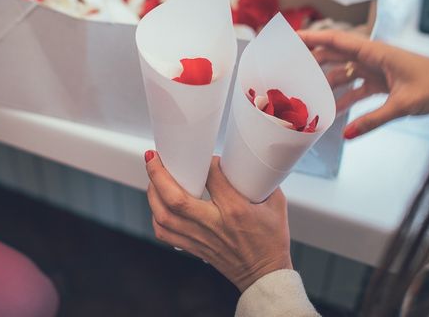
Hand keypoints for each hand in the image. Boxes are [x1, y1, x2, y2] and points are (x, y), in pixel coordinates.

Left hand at [145, 151, 291, 291]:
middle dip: (159, 174)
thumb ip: (260, 180)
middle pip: (176, 199)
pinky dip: (156, 216)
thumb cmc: (272, 239)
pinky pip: (166, 233)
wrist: (265, 274)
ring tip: (153, 176)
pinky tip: (157, 203)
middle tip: (154, 157)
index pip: (212, 177)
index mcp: (236, 210)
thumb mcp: (276, 204)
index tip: (204, 155)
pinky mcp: (195, 248)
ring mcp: (201, 238)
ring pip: (165, 216)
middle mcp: (214, 224)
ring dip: (153, 193)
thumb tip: (245, 160)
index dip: (204, 161)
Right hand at [298, 29, 428, 138]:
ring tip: (305, 92)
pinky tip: (333, 111)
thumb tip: (346, 134)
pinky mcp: (382, 82)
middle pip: (334, 55)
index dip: (312, 38)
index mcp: (375, 52)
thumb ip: (373, 120)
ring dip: (326, 82)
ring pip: (343, 73)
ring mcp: (376, 69)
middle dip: (311, 60)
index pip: (336, 40)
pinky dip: (345, 98)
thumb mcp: (403, 104)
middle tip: (288, 68)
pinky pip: (356, 88)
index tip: (290, 38)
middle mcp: (372, 57)